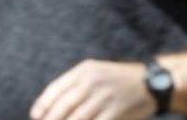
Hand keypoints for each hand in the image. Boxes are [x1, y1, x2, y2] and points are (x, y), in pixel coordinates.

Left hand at [30, 59, 156, 119]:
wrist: (151, 83)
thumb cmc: (115, 81)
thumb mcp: (94, 73)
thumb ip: (75, 85)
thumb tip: (50, 105)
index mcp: (83, 70)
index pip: (56, 88)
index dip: (43, 104)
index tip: (35, 116)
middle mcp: (92, 81)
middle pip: (64, 104)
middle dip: (51, 118)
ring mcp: (105, 96)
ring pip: (78, 117)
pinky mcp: (116, 110)